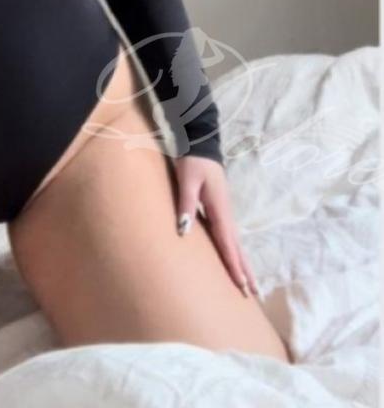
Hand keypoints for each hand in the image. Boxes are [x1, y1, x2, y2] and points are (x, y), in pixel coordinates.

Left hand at [172, 155, 259, 297]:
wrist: (201, 144)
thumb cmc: (192, 162)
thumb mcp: (186, 180)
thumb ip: (186, 204)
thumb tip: (184, 231)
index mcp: (219, 208)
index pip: (227, 242)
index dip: (233, 264)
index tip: (241, 285)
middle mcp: (226, 213)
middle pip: (237, 247)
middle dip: (245, 270)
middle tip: (254, 295)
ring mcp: (225, 212)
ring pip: (236, 243)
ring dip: (243, 263)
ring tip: (249, 285)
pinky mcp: (220, 210)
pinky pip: (230, 237)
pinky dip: (235, 252)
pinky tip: (234, 259)